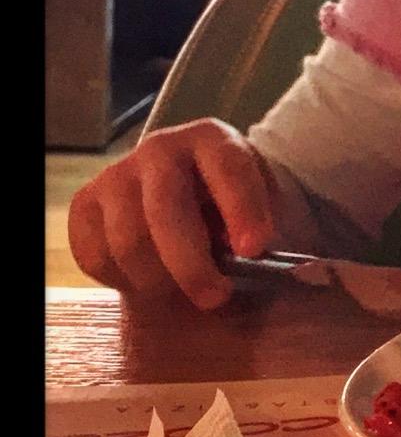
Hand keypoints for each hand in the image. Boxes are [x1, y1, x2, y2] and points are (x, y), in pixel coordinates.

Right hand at [67, 119, 278, 308]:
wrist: (187, 194)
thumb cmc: (231, 205)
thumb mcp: (260, 206)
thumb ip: (265, 233)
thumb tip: (280, 271)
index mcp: (212, 139)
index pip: (227, 167)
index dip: (241, 208)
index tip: (254, 249)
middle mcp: (160, 148)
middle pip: (166, 210)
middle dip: (191, 264)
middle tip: (215, 297)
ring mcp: (116, 174)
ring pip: (128, 240)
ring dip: (158, 280)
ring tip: (182, 291)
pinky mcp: (84, 203)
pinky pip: (95, 256)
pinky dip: (123, 281)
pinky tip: (150, 278)